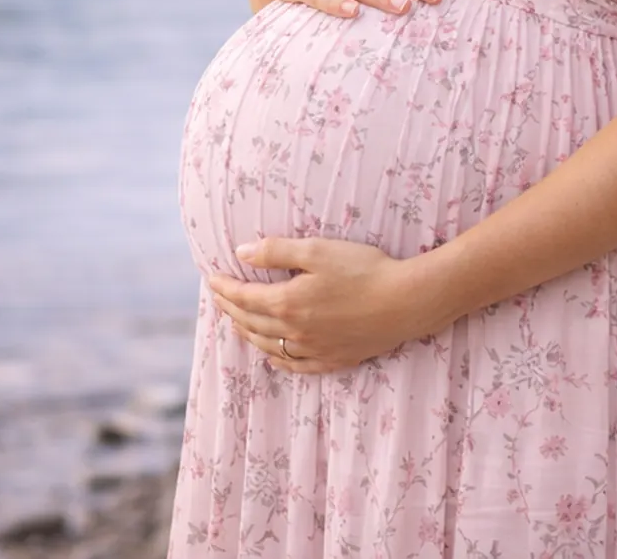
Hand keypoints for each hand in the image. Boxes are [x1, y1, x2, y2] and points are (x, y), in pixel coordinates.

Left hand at [206, 237, 442, 373]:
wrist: (405, 301)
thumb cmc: (363, 269)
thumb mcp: (318, 250)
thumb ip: (277, 252)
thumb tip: (241, 253)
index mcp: (287, 303)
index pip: (244, 298)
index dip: (225, 288)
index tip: (212, 278)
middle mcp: (294, 332)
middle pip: (252, 323)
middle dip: (231, 309)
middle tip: (220, 297)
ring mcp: (314, 350)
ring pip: (269, 345)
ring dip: (248, 333)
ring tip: (237, 323)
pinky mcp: (334, 359)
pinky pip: (295, 365)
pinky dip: (277, 359)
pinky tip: (272, 356)